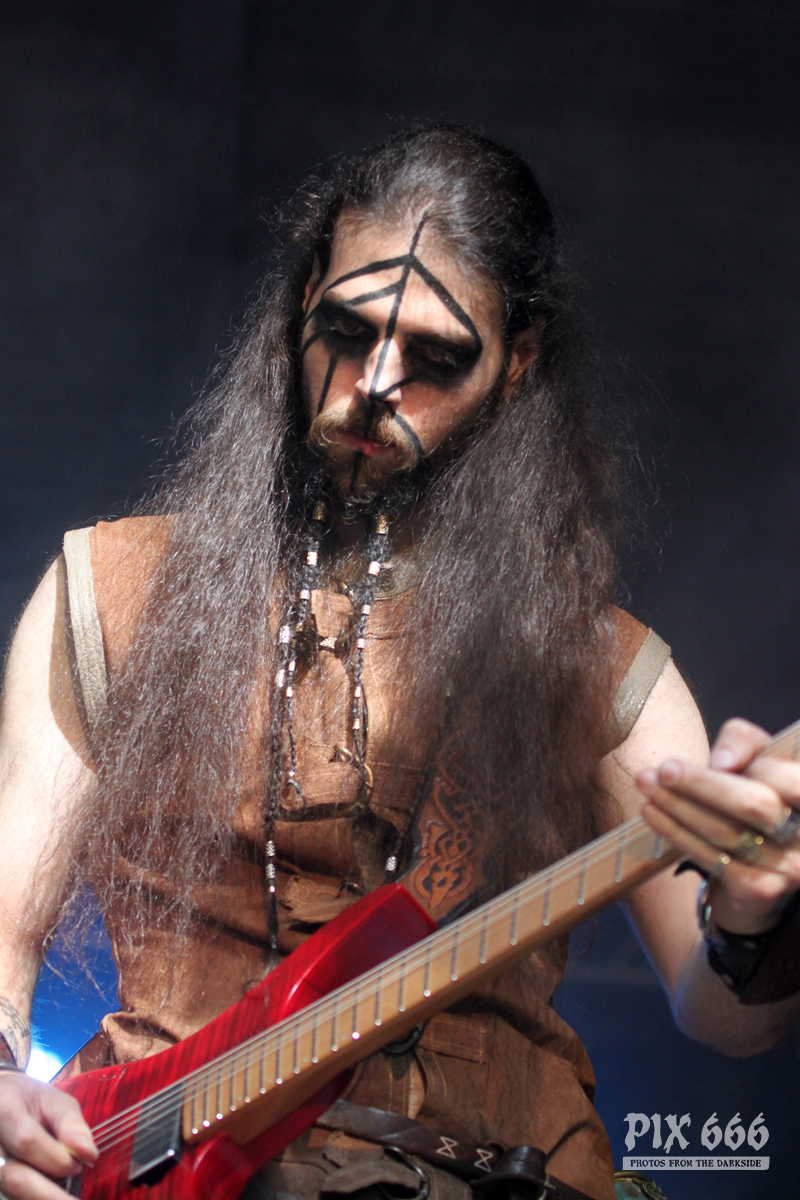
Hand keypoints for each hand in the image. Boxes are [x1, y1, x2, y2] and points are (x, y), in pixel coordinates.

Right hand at [0, 1071, 96, 1199]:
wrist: (0, 1103)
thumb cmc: (31, 1101)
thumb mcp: (55, 1101)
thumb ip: (71, 1125)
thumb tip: (89, 1155)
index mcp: (6, 1111)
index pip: (27, 1141)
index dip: (55, 1158)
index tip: (78, 1166)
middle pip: (13, 1177)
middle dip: (49, 1195)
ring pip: (11, 1192)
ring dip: (43, 1197)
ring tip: (67, 1199)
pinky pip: (12, 1194)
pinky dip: (35, 1197)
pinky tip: (54, 1196)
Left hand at [637, 718, 799, 934]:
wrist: (756, 867)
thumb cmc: (752, 796)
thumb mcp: (756, 758)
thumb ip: (744, 742)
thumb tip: (722, 762)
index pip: (790, 779)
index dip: (755, 765)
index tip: (713, 758)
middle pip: (755, 804)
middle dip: (703, 784)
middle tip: (664, 769)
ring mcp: (787, 867)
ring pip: (726, 831)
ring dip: (678, 805)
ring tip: (646, 783)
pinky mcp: (758, 889)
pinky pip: (710, 857)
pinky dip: (675, 832)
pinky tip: (651, 813)